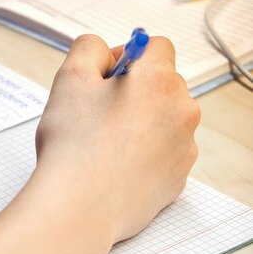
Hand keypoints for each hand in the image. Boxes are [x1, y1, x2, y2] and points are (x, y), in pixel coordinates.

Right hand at [35, 35, 199, 244]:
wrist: (79, 207)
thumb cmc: (73, 145)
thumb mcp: (69, 79)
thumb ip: (88, 48)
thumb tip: (103, 52)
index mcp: (158, 80)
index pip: (156, 46)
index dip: (127, 56)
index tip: (104, 77)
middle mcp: (182, 111)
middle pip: (162, 85)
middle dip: (133, 92)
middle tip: (97, 113)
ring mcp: (184, 149)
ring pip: (163, 121)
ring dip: (140, 123)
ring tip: (103, 144)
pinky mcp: (177, 179)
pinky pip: (162, 155)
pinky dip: (142, 155)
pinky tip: (113, 166)